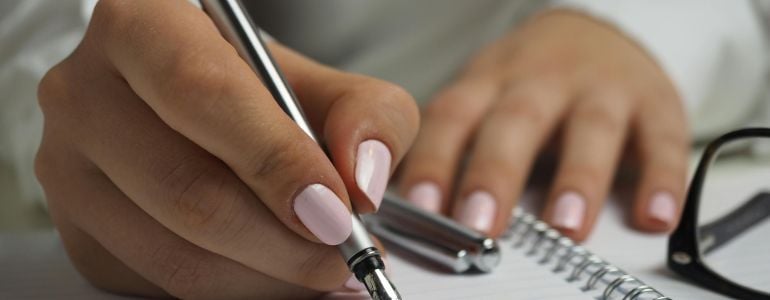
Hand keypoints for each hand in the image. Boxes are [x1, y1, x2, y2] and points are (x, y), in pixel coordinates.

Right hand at [35, 0, 417, 297]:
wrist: (208, 119)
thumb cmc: (263, 95)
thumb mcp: (327, 86)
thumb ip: (367, 116)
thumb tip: (362, 181)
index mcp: (142, 25)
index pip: (204, 94)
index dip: (276, 160)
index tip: (335, 210)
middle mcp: (86, 93)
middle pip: (188, 189)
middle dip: (284, 242)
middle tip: (344, 253)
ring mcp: (69, 169)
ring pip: (175, 254)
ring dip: (267, 278)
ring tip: (321, 269)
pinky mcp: (79, 232)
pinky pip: (161, 285)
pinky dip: (235, 291)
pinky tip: (274, 273)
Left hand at [398, 10, 687, 240]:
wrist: (595, 33)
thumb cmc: (528, 82)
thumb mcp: (483, 98)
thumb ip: (454, 147)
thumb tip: (413, 209)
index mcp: (490, 83)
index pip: (453, 117)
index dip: (434, 160)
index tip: (420, 206)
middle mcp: (543, 81)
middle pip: (516, 122)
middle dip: (496, 174)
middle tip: (480, 223)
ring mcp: (601, 89)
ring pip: (590, 129)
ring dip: (578, 179)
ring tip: (565, 226)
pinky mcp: (655, 103)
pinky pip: (662, 141)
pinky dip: (662, 179)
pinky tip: (653, 216)